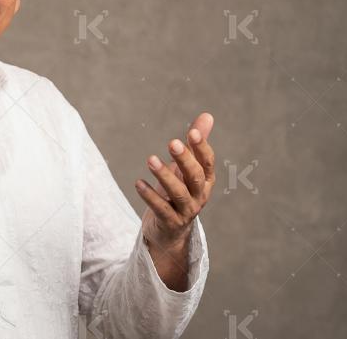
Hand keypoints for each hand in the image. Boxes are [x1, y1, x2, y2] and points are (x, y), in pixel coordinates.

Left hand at [135, 112, 215, 249]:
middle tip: (172, 142)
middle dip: (184, 160)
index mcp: (206, 180)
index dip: (201, 147)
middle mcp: (199, 195)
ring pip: (178, 193)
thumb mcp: (186, 168)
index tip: (191, 132)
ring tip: (150, 159)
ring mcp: (186, 210)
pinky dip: (150, 196)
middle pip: (195, 177)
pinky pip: (161, 209)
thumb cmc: (179, 192)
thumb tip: (207, 116)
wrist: (171, 231)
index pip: (207, 162)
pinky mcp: (170, 222)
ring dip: (164, 175)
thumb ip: (195, 144)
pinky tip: (138, 183)